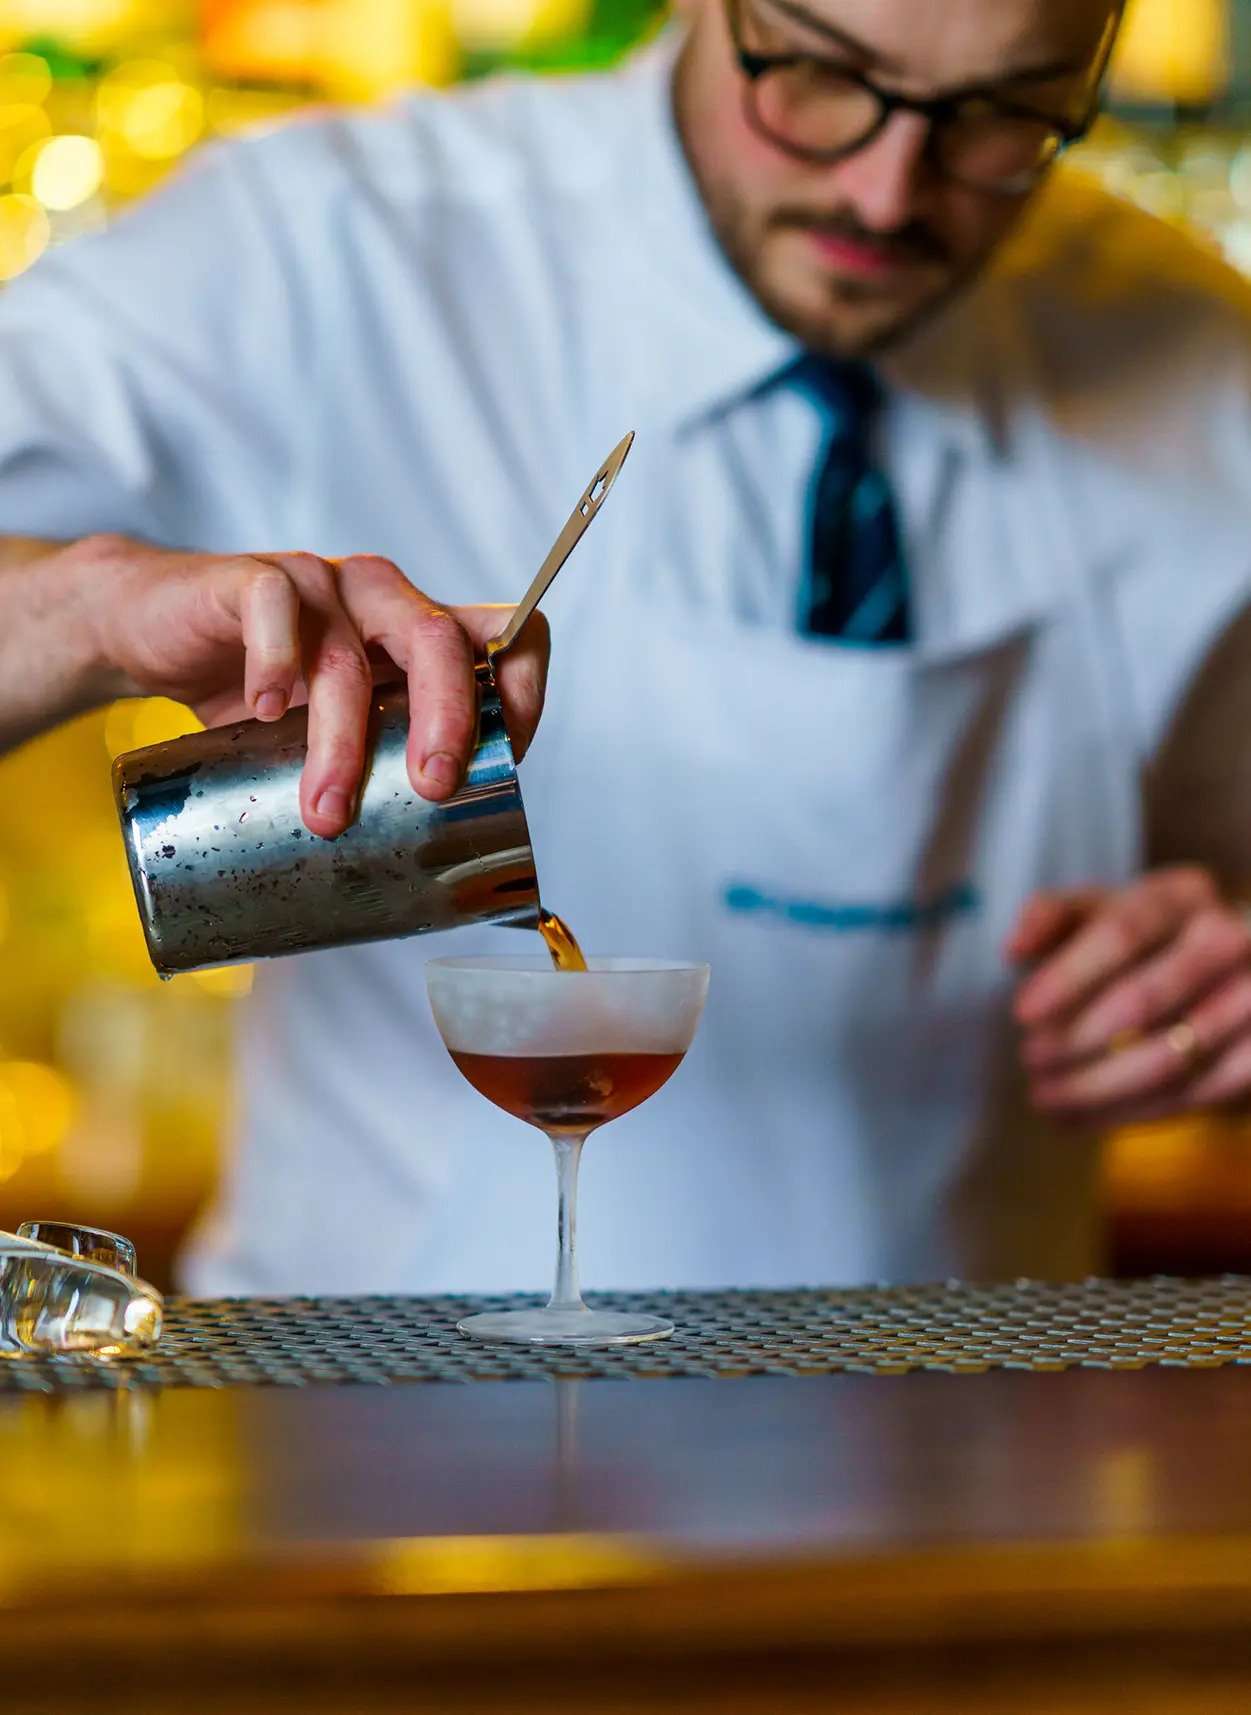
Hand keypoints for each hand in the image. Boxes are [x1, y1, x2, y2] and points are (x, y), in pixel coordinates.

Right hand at [72, 534, 549, 839]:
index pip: (508, 636)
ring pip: (347, 656)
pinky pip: (273, 609)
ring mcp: (320, 583)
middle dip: (447, 721)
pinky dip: (274, 663)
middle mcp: (383, 597)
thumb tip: (435, 859)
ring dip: (342, 743)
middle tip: (432, 788)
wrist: (153, 633)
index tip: (508, 762)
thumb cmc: (262, 688)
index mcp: (420, 629)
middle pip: (441, 644)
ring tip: (327, 812)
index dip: (523, 693)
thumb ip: (383, 757)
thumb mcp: (337, 724)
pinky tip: (266, 711)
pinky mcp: (251, 578)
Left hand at [1008, 868, 1250, 1126]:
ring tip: (1044, 1097)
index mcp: (1181, 895)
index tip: (1020, 1013)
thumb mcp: (1102, 911)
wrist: (1231, 965)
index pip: (1122, 931)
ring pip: (1170, 1059)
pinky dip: (1131, 1113)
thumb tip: (1013, 948)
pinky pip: (1195, 1095)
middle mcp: (1229, 938)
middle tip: (1030, 1059)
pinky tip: (1082, 1117)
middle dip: (1076, 1038)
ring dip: (1096, 1087)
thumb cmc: (1145, 937)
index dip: (1068, 975)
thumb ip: (1053, 916)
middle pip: (1145, 999)